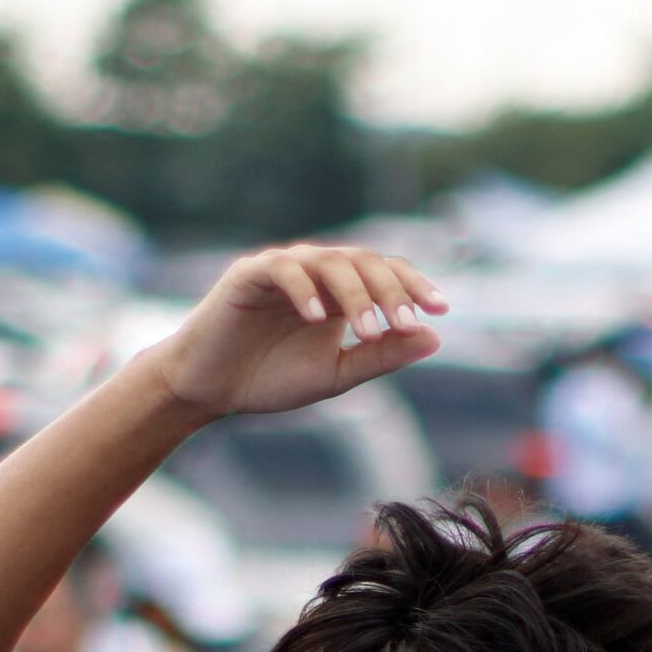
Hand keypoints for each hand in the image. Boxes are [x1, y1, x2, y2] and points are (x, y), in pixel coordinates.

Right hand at [136, 244, 450, 422]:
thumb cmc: (270, 378)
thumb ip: (381, 355)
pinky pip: (283, 270)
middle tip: (405, 323)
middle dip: (390, 291)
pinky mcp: (249, 274)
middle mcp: (316, 272)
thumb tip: (434, 338)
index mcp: (341, 292)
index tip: (441, 310)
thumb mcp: (336, 373)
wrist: (211, 390)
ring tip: (369, 329)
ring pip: (330, 262)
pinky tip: (318, 318)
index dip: (414, 285)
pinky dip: (304, 290)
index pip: (387, 272)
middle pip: (365, 262)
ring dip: (355, 294)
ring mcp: (283, 269)